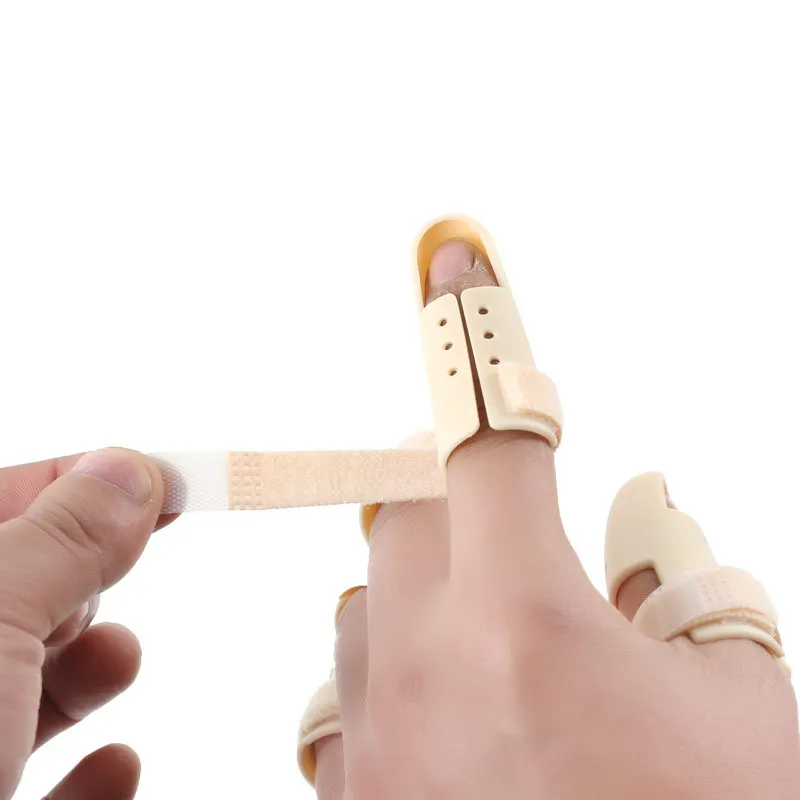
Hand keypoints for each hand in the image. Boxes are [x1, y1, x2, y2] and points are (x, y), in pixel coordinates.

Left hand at [0, 448, 168, 799]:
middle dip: (74, 577)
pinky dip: (84, 783)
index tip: (166, 481)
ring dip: (80, 671)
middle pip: (6, 595)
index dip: (83, 482)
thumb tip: (129, 468)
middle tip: (125, 564)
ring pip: (15, 693)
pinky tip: (113, 772)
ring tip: (117, 659)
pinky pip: (29, 795)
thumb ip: (63, 536)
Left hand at [315, 241, 799, 798]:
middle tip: (520, 539)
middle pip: (409, 509)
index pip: (490, 428)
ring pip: (371, 603)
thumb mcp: (743, 713)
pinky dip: (402, 679)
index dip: (479, 331)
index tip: (453, 267)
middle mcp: (429, 677)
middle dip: (464, 503)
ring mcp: (378, 746)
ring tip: (506, 653)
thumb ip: (689, 610)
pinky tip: (463, 722)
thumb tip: (647, 563)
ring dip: (432, 598)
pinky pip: (353, 696)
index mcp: (529, 628)